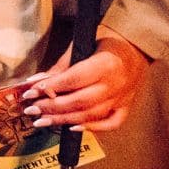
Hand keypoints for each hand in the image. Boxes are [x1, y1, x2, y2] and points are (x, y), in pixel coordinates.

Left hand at [22, 33, 149, 132]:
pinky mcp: (126, 107)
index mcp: (106, 64)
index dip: (51, 87)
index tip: (31, 92)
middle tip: (31, 109)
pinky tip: (72, 128)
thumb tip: (36, 81)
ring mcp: (122, 98)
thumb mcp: (83, 44)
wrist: (137, 46)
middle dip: (52, 107)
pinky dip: (92, 128)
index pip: (74, 79)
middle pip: (81, 101)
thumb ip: (61, 65)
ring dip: (64, 120)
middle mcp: (115, 84)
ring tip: (42, 121)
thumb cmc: (107, 40)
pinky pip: (111, 123)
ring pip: (91, 115)